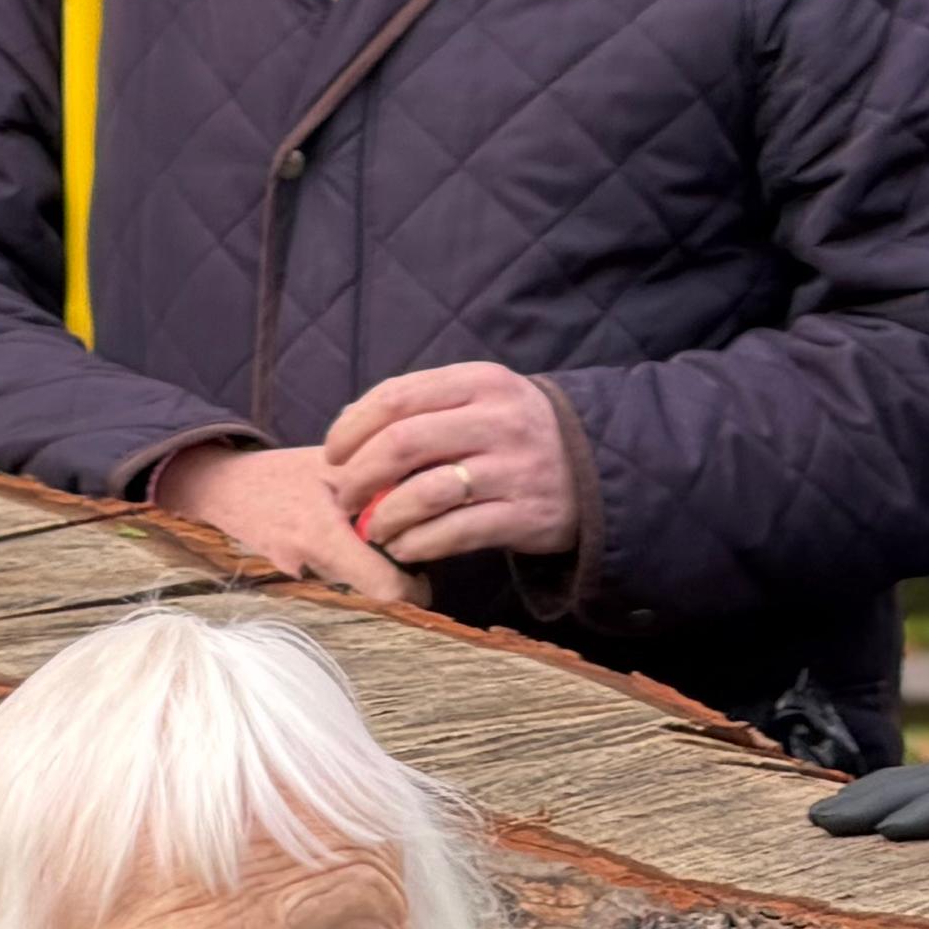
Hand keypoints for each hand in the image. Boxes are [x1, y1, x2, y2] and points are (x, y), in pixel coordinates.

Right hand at [151, 443, 415, 604]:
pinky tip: (343, 537)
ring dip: (368, 564)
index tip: (426, 576)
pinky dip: (345, 562)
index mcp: (322, 536)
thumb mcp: (327, 463)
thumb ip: (374, 474)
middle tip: (404, 546)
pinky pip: (332, 577)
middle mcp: (311, 565)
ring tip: (372, 534)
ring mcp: (300, 576)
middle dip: (392, 571)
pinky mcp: (294, 577)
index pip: (383, 588)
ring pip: (352, 583)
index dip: (412, 588)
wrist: (220, 489)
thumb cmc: (277, 472)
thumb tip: (427, 475)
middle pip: (371, 589)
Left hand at [321, 364, 581, 568]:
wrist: (596, 463)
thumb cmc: (513, 429)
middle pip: (404, 444)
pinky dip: (417, 544)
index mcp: (479, 381)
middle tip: (344, 496)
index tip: (332, 454)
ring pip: (426, 493)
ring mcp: (515, 469)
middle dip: (360, 475)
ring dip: (385, 515)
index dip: (352, 427)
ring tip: (372, 527)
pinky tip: (402, 547)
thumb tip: (346, 426)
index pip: (397, 396)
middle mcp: (498, 421)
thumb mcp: (478, 397)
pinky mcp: (527, 516)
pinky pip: (455, 533)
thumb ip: (420, 404)